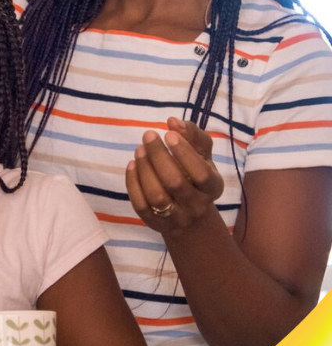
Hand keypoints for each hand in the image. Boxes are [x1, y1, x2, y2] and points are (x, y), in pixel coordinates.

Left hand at [125, 116, 224, 231]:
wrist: (191, 216)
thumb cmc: (196, 176)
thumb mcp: (202, 156)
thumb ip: (193, 136)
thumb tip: (173, 121)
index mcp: (213, 188)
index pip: (201, 173)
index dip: (184, 153)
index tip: (168, 133)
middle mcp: (196, 205)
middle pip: (175, 182)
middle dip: (158, 156)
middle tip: (148, 135)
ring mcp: (176, 217)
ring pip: (156, 195)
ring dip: (144, 169)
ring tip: (139, 149)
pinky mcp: (156, 224)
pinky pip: (141, 205)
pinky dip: (133, 184)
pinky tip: (132, 165)